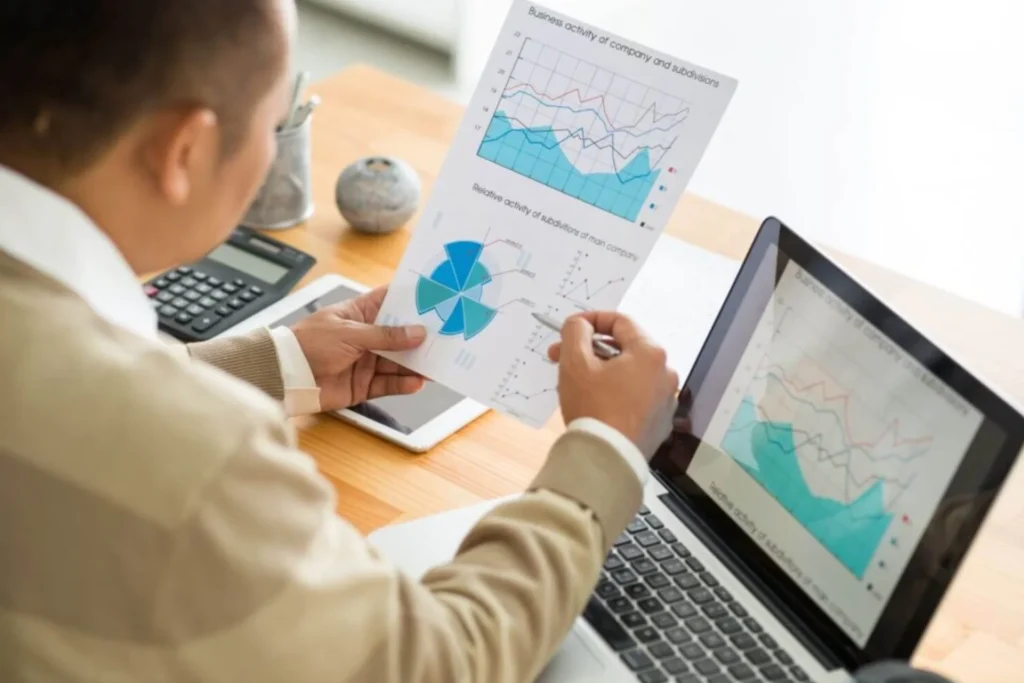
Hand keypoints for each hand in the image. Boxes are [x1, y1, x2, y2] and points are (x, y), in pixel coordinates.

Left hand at [290, 286, 426, 411]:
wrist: (284, 377)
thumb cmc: (307, 344)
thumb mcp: (350, 333)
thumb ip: (385, 335)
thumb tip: (416, 333)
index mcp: (360, 313)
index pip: (391, 301)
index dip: (412, 300)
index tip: (436, 298)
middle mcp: (366, 336)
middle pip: (401, 335)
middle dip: (421, 337)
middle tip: (446, 337)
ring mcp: (366, 361)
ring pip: (399, 361)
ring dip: (417, 364)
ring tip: (436, 366)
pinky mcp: (363, 384)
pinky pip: (389, 383)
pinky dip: (403, 384)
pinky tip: (416, 382)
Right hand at [549, 312, 678, 459]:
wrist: (607, 461)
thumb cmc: (593, 407)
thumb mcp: (575, 363)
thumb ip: (575, 332)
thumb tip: (579, 323)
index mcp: (650, 352)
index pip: (620, 321)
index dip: (590, 320)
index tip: (569, 329)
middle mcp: (665, 373)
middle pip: (624, 348)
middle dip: (590, 350)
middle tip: (561, 357)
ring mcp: (666, 399)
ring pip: (629, 373)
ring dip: (601, 371)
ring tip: (574, 383)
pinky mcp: (661, 422)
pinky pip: (636, 397)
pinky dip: (616, 393)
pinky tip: (594, 403)